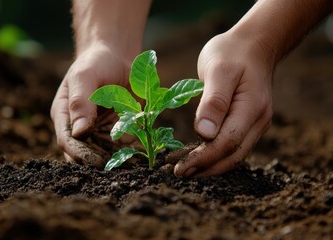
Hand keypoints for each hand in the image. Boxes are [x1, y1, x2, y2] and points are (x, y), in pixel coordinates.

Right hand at [50, 43, 132, 167]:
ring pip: (105, 151)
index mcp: (64, 115)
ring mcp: (100, 129)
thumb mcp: (84, 77)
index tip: (94, 161)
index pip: (67, 140)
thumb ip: (80, 102)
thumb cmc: (95, 63)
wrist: (117, 57)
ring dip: (116, 157)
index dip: (78, 153)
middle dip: (99, 160)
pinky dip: (131, 146)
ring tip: (129, 162)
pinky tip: (139, 149)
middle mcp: (80, 126)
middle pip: (85, 151)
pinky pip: (123, 142)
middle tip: (115, 166)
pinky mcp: (118, 128)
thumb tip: (78, 133)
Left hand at [174, 31, 273, 176]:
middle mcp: (258, 121)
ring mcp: (256, 123)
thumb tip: (205, 134)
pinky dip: (217, 156)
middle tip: (179, 174)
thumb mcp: (218, 70)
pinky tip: (200, 158)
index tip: (180, 167)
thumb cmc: (232, 53)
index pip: (227, 143)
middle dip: (206, 169)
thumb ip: (213, 102)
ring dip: (211, 166)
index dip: (203, 158)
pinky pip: (235, 146)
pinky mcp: (249, 123)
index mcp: (251, 108)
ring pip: (235, 155)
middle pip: (232, 156)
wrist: (254, 45)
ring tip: (187, 172)